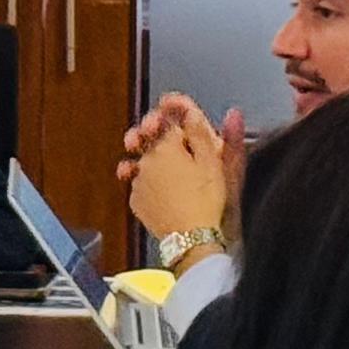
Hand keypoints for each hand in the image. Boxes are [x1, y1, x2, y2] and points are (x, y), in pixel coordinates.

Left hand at [122, 95, 236, 243]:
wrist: (191, 238)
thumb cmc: (205, 202)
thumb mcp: (212, 162)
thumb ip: (200, 132)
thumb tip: (193, 111)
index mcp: (167, 148)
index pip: (167, 123)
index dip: (175, 119)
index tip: (178, 118)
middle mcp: (147, 161)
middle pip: (149, 141)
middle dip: (156, 136)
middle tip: (170, 143)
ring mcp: (138, 182)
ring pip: (142, 163)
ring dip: (151, 161)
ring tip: (168, 170)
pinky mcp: (136, 201)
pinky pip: (140, 185)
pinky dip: (149, 184)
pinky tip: (164, 190)